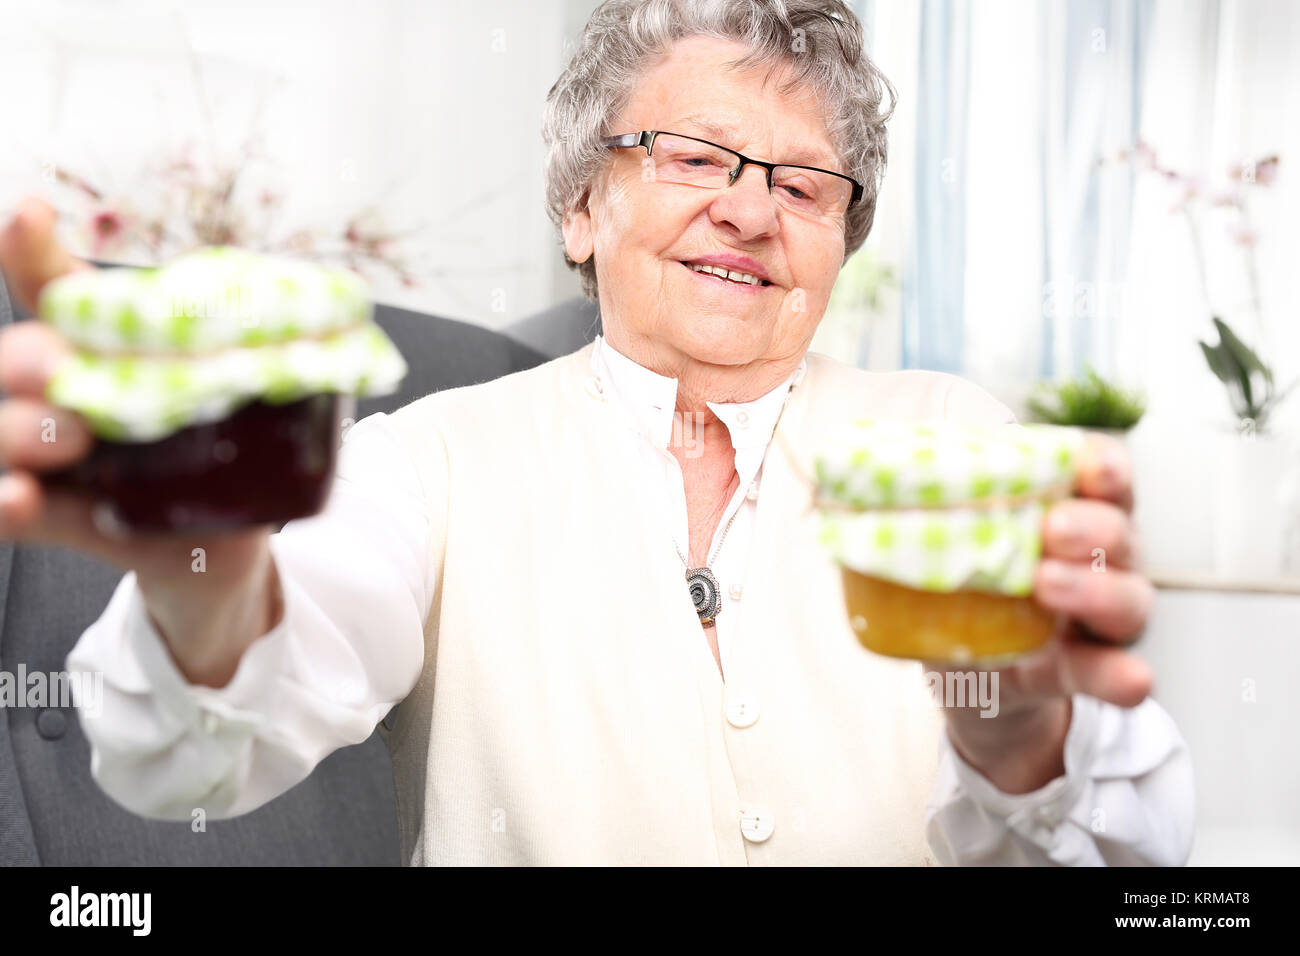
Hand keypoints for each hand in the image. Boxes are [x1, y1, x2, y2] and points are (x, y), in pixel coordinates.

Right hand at [0, 197, 278, 686]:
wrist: (229, 543)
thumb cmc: (226, 452)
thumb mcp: (244, 397)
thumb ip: (257, 358)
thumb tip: (322, 318)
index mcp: (102, 351)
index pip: (52, 290)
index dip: (33, 254)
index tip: (34, 219)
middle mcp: (59, 396)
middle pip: (13, 361)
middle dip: (28, 358)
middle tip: (67, 370)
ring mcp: (47, 459)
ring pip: (0, 432)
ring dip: (19, 430)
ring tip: (71, 439)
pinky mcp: (55, 518)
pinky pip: (9, 512)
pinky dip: (10, 504)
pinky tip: (24, 498)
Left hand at [923, 431, 1153, 793]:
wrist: (968, 672)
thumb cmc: (963, 583)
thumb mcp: (940, 539)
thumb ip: (913, 506)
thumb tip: (839, 482)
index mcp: (1067, 511)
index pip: (1104, 476)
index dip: (1103, 466)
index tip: (1089, 468)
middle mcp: (1100, 560)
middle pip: (1121, 533)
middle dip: (1092, 526)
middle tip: (1050, 528)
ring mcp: (1096, 618)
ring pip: (1129, 598)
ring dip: (1096, 588)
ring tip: (1048, 584)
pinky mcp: (1078, 670)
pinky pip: (1110, 671)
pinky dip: (1122, 675)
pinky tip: (1131, 677)